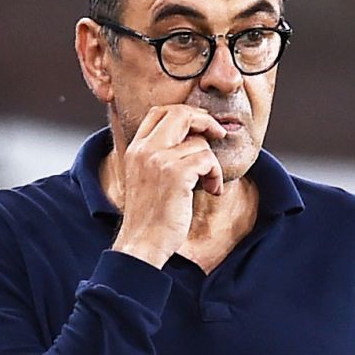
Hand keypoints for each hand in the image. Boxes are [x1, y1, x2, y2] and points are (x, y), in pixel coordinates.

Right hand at [112, 105, 225, 267]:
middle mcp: (144, 149)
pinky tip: (212, 191)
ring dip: (212, 164)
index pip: (159, 111)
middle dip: (206, 121)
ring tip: (209, 184)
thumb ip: (161, 155)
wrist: (143, 243)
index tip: (202, 125)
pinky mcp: (176, 174)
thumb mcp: (148, 178)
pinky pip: (208, 160)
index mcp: (135, 148)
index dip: (186, 113)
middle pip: (181, 113)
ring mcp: (159, 160)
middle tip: (219, 134)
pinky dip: (216, 175)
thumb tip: (195, 137)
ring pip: (200, 142)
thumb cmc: (151, 216)